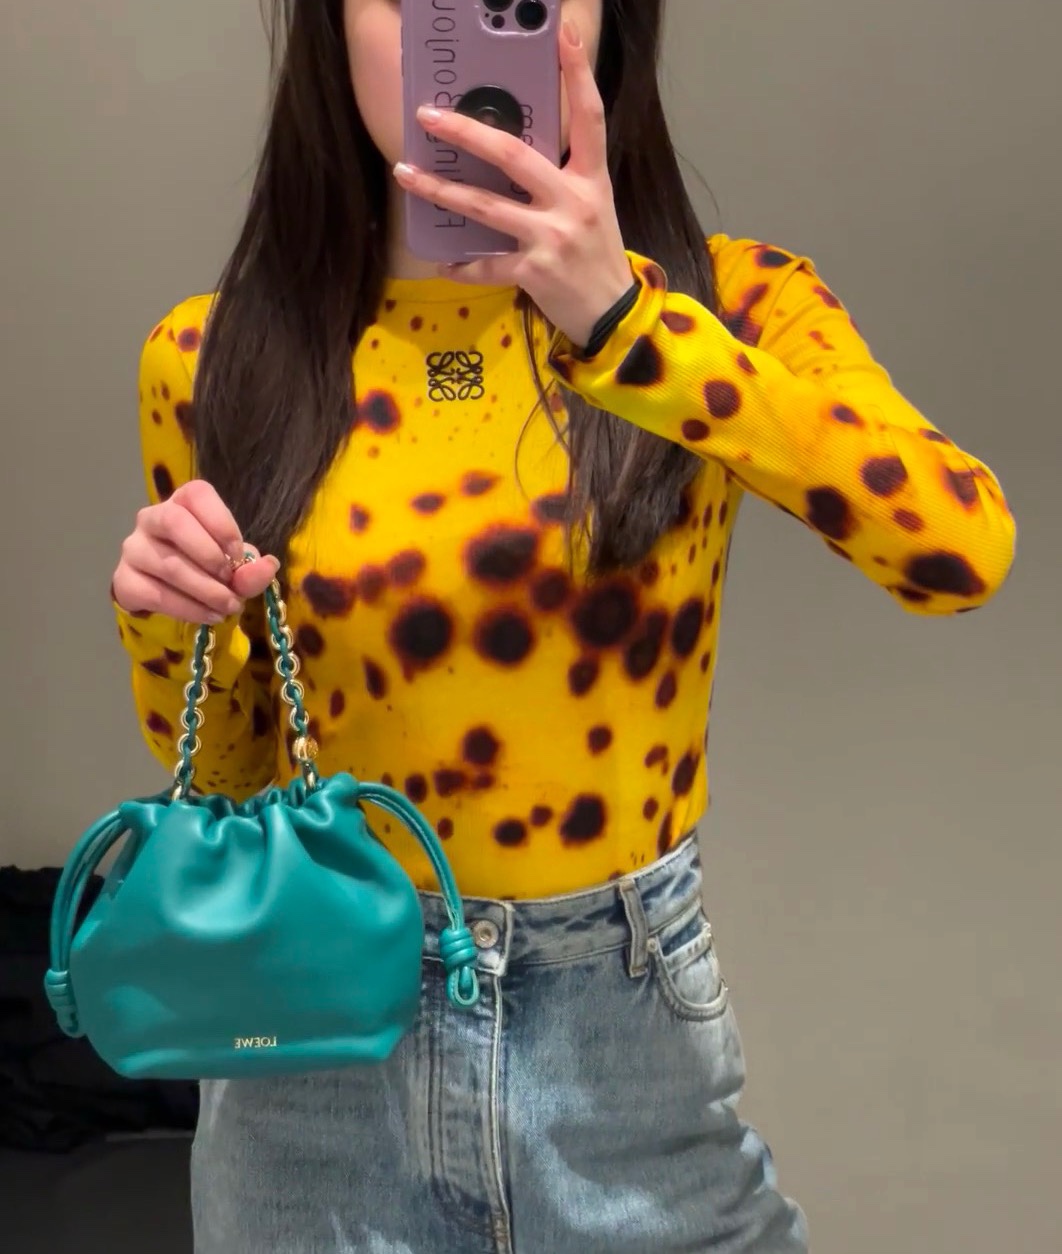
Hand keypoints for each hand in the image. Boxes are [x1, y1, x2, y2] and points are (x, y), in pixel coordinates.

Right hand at [112, 480, 279, 623]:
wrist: (171, 595)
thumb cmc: (207, 568)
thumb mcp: (234, 566)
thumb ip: (250, 567)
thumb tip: (269, 566)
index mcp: (182, 503)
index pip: (197, 494)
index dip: (221, 523)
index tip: (238, 555)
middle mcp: (151, 518)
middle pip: (173, 522)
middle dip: (210, 555)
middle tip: (231, 582)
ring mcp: (134, 549)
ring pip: (168, 565)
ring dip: (206, 590)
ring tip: (229, 607)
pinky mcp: (125, 581)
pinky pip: (156, 594)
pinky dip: (189, 609)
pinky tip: (210, 615)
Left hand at [393, 19, 634, 347]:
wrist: (613, 314)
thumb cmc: (597, 256)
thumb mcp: (592, 207)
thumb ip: (561, 179)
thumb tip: (510, 155)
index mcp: (591, 179)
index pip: (588, 117)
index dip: (579, 74)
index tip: (564, 34)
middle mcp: (572, 202)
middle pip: (513, 156)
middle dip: (467, 132)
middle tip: (428, 116)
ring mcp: (551, 237)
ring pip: (485, 206)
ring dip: (440, 190)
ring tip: (406, 174)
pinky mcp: (533, 272)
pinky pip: (486, 264)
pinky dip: (462, 265)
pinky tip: (444, 262)